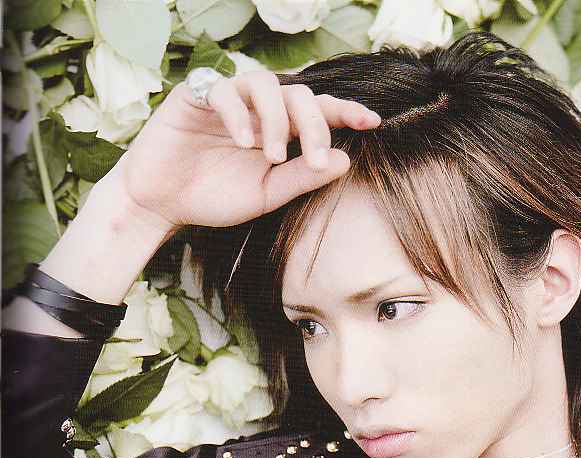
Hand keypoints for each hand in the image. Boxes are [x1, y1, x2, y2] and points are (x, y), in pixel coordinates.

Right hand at [106, 68, 381, 231]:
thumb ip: (301, 178)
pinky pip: (225, 91)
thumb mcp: (265, 195)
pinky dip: (239, 114)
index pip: (318, 111)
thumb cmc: (213, 197)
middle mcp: (258, 109)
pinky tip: (244, 142)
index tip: (372, 122)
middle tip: (312, 159)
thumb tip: (344, 160)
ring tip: (271, 155)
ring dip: (277, 119)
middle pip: (299, 94)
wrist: (162, 202)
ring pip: (266, 84)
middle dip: (314, 124)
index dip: (345, 112)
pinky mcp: (196, 95)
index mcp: (278, 130)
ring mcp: (228, 98)